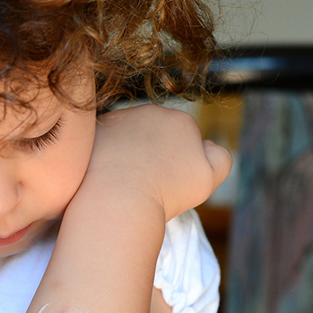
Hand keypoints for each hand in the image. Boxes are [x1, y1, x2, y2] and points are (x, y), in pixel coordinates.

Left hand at [89, 104, 231, 219]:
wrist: (116, 200)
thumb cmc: (165, 193)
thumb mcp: (208, 179)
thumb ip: (220, 157)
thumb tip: (208, 144)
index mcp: (182, 120)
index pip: (183, 140)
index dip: (178, 164)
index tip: (168, 182)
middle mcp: (149, 111)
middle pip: (154, 134)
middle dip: (152, 154)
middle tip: (146, 182)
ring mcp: (118, 118)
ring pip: (127, 136)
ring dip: (127, 153)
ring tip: (124, 180)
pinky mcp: (93, 131)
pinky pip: (103, 142)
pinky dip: (104, 155)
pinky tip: (105, 174)